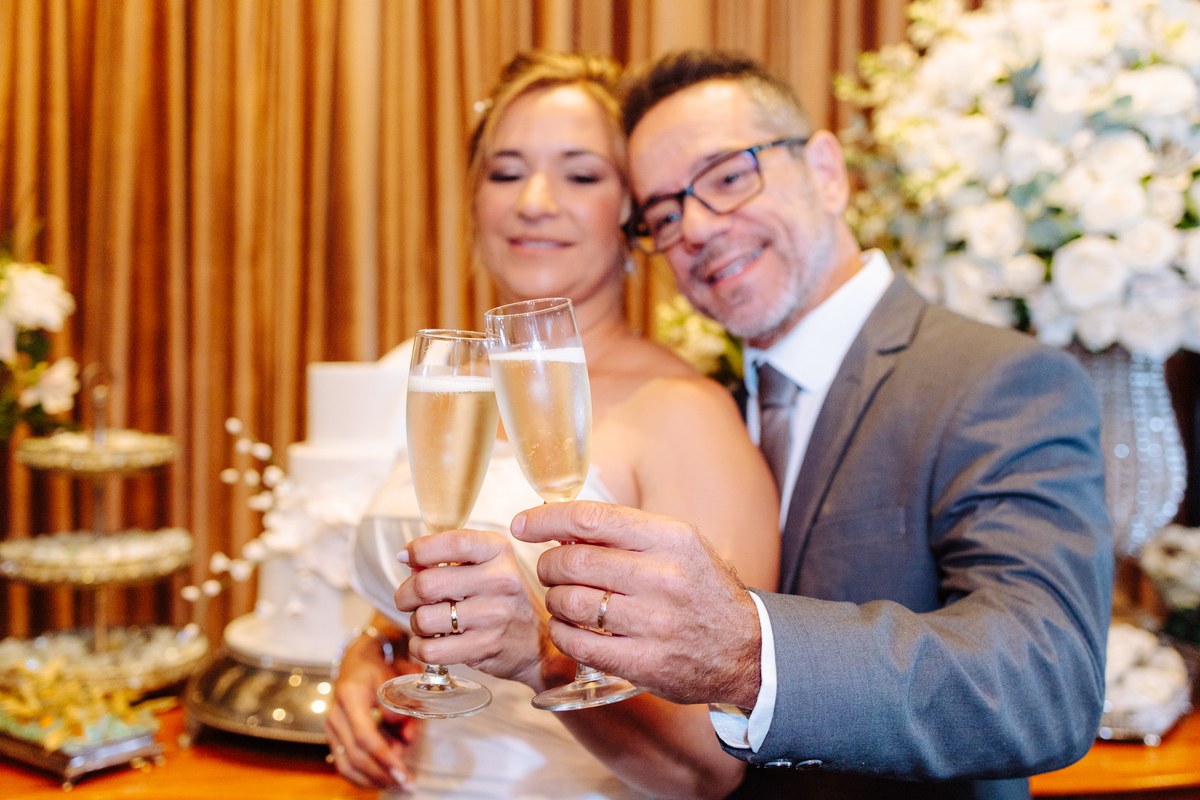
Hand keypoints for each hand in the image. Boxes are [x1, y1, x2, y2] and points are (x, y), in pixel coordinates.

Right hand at [326, 633, 420, 790]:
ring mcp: (331, 727)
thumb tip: (406, 734)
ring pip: (348, 765)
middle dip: (383, 773)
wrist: (357, 660)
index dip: (384, 757)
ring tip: (398, 782)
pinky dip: (363, 777)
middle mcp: (335, 714)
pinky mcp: (333, 737)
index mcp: (350, 696)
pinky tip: (382, 780)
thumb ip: (401, 703)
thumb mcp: (394, 676)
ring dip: (374, 778)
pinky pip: (344, 764)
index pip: (365, 735)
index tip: (402, 772)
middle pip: (356, 755)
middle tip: (407, 783)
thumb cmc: (378, 668)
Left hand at [394, 529, 573, 691]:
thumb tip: (407, 558)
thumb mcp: (489, 565)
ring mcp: (493, 615)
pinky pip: (431, 649)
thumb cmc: (504, 599)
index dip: (420, 549)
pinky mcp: (485, 646)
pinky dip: (419, 647)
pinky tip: (428, 642)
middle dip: (405, 594)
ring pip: (424, 619)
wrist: (538, 642)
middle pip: (427, 584)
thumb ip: (451, 558)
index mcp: (498, 552)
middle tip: (407, 599)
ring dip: (415, 623)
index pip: (453, 543)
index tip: (405, 556)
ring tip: (427, 622)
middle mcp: (499, 580)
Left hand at [511, 501, 762, 707]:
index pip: (592, 518)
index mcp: (670, 539)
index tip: (522, 524)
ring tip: (560, 600)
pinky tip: (566, 628)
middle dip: (548, 564)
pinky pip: (580, 644)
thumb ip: (629, 534)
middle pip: (575, 560)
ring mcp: (654, 623)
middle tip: (548, 569)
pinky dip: (562, 633)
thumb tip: (566, 524)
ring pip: (572, 602)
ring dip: (553, 600)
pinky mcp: (644, 663)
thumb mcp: (680, 546)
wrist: (747, 650)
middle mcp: (663, 577)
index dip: (547, 519)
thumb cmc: (703, 591)